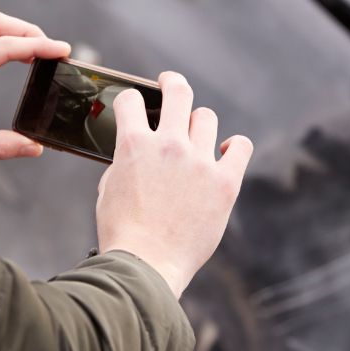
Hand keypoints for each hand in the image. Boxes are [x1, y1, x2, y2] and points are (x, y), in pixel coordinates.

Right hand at [95, 71, 252, 297]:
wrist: (146, 267)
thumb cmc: (123, 233)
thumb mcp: (109, 188)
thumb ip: (125, 161)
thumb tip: (136, 150)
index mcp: (134, 145)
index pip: (132, 100)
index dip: (131, 100)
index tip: (135, 105)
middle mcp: (169, 145)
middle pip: (178, 92)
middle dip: (172, 83)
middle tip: (170, 84)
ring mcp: (200, 162)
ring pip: (206, 117)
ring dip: (198, 123)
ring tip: (195, 135)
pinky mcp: (225, 183)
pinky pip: (240, 147)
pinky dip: (234, 146)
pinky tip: (225, 152)